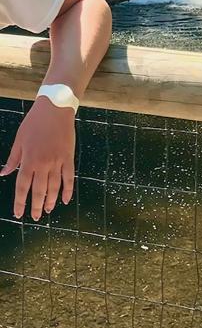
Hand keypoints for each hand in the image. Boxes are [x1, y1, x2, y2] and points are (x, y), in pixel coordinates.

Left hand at [0, 98, 75, 218]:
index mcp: (28, 160)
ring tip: (49, 210)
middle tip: (36, 217)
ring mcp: (57, 162)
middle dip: (37, 206)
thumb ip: (13, 159)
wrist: (55, 110)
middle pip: (39, 190)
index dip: (20, 202)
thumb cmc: (34, 123)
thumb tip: (3, 174)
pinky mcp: (69, 158)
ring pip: (55, 186)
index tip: (18, 214)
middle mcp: (43, 164)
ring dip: (51, 200)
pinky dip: (68, 190)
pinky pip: (69, 177)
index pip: (23, 186)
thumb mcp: (19, 140)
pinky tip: (66, 199)